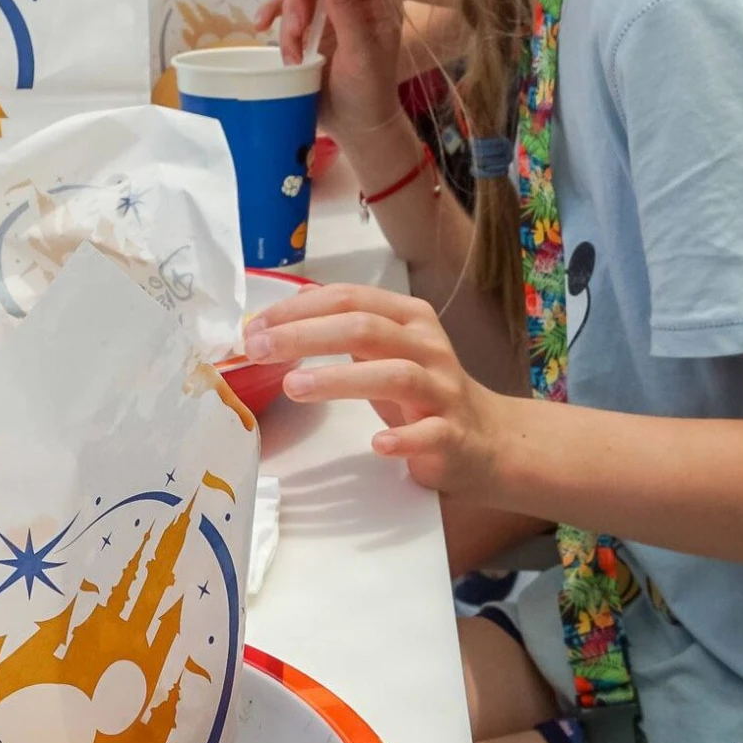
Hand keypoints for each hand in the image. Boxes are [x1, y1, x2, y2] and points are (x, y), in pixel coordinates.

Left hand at [241, 283, 512, 496]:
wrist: (488, 439)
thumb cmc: (422, 392)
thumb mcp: (385, 350)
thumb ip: (344, 329)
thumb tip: (284, 313)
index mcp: (408, 318)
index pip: (348, 299)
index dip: (298, 310)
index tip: (254, 327)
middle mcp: (427, 347)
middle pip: (364, 328)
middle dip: (306, 336)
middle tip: (258, 349)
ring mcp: (442, 390)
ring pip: (393, 374)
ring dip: (340, 380)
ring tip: (293, 387)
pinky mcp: (452, 435)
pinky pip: (429, 433)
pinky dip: (402, 437)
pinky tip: (377, 444)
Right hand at [257, 0, 405, 143]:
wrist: (354, 126)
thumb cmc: (368, 92)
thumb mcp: (362, 58)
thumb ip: (350, 19)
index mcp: (373, 4)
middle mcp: (349, 4)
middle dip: (300, 2)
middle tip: (296, 30)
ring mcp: (326, 18)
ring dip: (287, 22)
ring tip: (292, 56)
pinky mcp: (307, 33)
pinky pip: (284, 14)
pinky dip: (271, 18)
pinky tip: (260, 28)